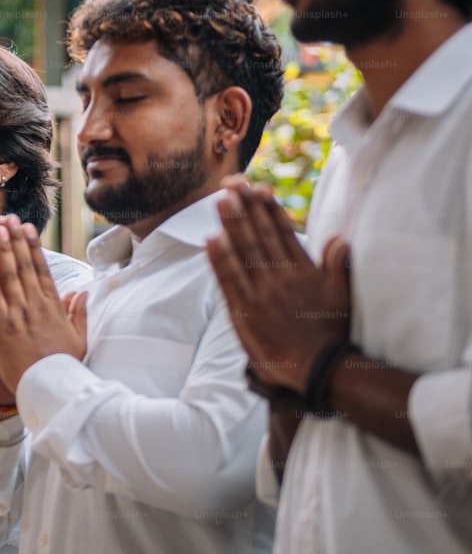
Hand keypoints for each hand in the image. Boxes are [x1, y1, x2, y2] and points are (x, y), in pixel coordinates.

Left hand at [0, 215, 87, 392]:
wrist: (49, 388)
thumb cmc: (62, 367)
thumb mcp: (78, 338)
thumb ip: (79, 313)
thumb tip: (82, 292)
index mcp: (52, 306)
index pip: (40, 269)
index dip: (33, 246)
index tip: (28, 228)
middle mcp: (35, 305)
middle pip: (23, 266)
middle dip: (14, 240)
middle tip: (7, 218)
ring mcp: (18, 314)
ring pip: (7, 276)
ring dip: (0, 250)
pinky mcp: (2, 326)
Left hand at [206, 181, 351, 393]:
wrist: (317, 368)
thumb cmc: (330, 334)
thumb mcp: (342, 296)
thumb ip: (337, 265)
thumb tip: (338, 238)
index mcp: (303, 272)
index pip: (283, 233)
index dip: (269, 209)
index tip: (259, 189)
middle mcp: (281, 279)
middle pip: (259, 236)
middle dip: (245, 208)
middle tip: (231, 185)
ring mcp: (261, 294)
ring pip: (243, 253)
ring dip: (230, 225)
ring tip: (220, 201)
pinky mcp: (244, 311)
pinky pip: (229, 280)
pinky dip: (219, 260)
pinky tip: (210, 240)